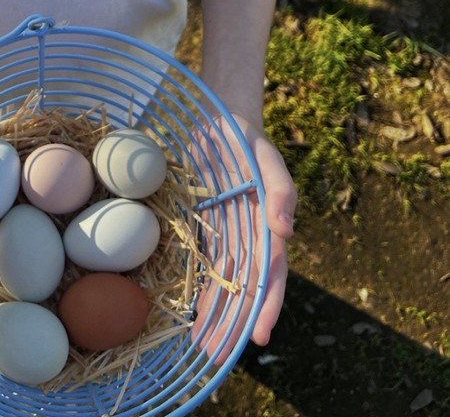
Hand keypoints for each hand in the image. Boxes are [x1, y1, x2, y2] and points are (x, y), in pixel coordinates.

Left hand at [191, 114, 294, 360]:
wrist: (216, 123)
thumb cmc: (245, 138)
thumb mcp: (265, 154)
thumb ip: (280, 189)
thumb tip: (286, 230)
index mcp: (268, 224)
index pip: (271, 273)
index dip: (267, 304)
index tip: (259, 335)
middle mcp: (250, 235)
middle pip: (246, 286)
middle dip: (236, 321)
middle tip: (219, 353)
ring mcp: (226, 233)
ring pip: (224, 282)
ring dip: (216, 313)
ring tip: (204, 345)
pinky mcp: (202, 227)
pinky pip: (202, 262)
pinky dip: (198, 288)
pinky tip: (190, 312)